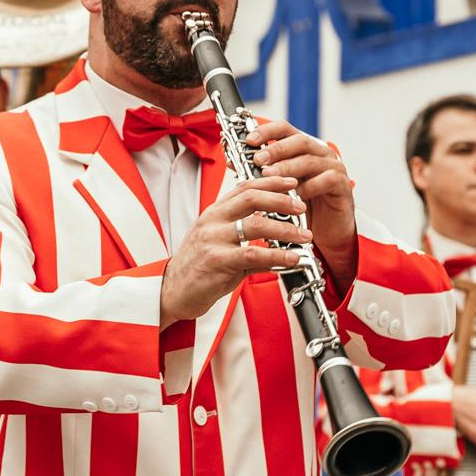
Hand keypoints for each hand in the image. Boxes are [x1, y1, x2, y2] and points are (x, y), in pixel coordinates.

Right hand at [161, 177, 308, 323]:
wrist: (171, 293)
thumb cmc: (196, 270)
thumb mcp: (220, 246)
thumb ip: (246, 240)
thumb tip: (276, 241)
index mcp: (213, 213)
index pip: (244, 187)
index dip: (270, 182)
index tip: (291, 183)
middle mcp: (212, 221)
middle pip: (251, 198)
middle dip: (281, 199)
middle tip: (301, 206)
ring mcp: (213, 240)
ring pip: (256, 225)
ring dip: (286, 230)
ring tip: (305, 236)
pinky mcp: (217, 261)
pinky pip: (253, 255)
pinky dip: (278, 256)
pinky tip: (292, 259)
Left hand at [246, 122, 356, 284]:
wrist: (326, 234)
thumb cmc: (302, 208)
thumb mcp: (278, 188)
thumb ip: (261, 173)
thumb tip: (233, 161)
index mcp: (302, 149)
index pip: (285, 130)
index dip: (267, 132)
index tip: (249, 140)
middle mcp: (319, 154)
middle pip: (298, 141)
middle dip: (276, 149)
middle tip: (258, 160)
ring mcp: (333, 167)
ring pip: (310, 160)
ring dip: (288, 168)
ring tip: (270, 177)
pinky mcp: (343, 185)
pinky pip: (328, 179)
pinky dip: (310, 186)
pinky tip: (297, 195)